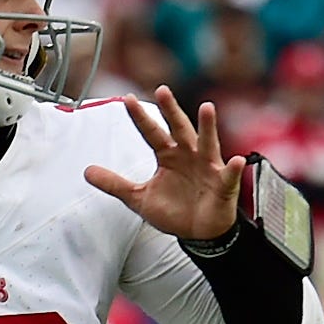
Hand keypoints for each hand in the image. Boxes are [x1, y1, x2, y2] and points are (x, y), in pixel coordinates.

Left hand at [85, 86, 245, 241]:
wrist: (198, 234)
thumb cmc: (174, 211)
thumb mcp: (139, 198)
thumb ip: (115, 184)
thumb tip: (86, 172)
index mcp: (168, 156)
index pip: (151, 133)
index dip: (139, 117)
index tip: (127, 99)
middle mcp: (188, 155)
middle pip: (179, 128)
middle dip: (171, 110)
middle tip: (162, 90)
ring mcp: (208, 167)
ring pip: (208, 143)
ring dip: (208, 126)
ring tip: (207, 108)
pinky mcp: (223, 185)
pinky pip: (228, 176)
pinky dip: (233, 169)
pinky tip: (236, 161)